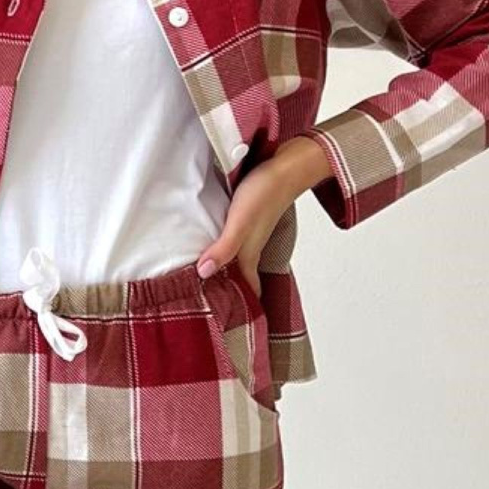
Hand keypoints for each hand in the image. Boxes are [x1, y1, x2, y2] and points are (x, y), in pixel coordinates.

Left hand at [195, 141, 322, 293]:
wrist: (286, 164)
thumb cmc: (265, 192)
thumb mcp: (240, 223)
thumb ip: (224, 248)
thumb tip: (204, 273)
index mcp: (249, 255)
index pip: (248, 290)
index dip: (239, 308)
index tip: (223, 323)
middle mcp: (250, 248)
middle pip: (240, 278)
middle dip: (228, 294)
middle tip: (205, 308)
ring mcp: (249, 234)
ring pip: (236, 261)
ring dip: (224, 272)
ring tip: (202, 283)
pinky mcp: (246, 219)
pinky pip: (232, 243)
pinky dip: (222, 251)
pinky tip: (209, 247)